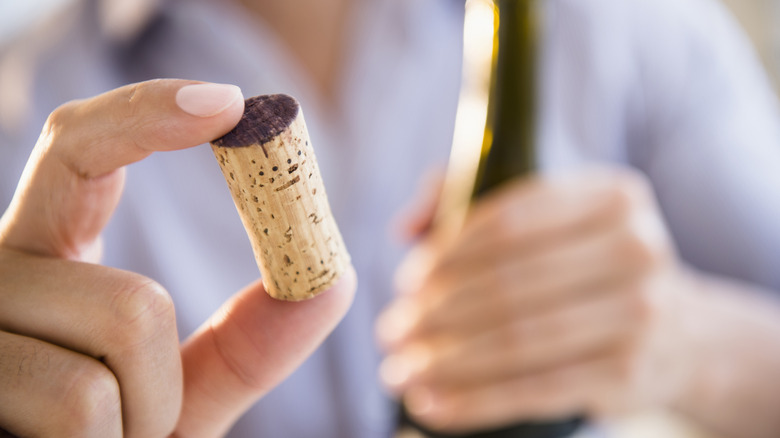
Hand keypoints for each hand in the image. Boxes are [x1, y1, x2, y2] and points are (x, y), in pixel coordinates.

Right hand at [0, 79, 355, 437]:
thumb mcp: (186, 393)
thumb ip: (250, 344)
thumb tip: (334, 277)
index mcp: (45, 262)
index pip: (75, 151)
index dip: (146, 114)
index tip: (227, 104)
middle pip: (132, 293)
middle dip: (163, 374)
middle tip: (139, 429)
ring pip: (121, 332)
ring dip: (145, 416)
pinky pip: (84, 405)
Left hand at [377, 167, 693, 433]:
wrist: (681, 331)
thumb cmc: (587, 263)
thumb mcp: (549, 214)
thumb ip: (468, 196)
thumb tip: (405, 228)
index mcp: (611, 194)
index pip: (511, 221)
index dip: (448, 253)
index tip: (406, 281)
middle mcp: (635, 249)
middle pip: (509, 285)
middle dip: (435, 313)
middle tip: (391, 330)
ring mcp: (637, 315)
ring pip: (517, 342)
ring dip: (445, 361)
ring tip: (399, 369)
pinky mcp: (627, 375)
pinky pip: (536, 391)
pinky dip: (475, 402)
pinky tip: (432, 403)